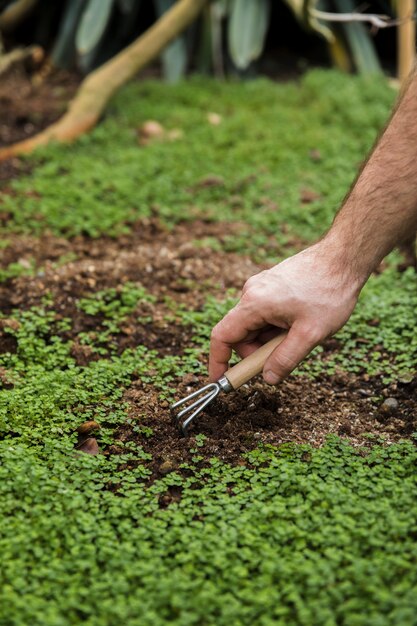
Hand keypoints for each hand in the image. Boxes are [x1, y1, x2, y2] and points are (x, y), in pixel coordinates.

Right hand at [209, 240, 362, 383]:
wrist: (343, 258)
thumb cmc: (329, 292)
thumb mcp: (310, 334)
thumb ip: (286, 359)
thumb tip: (268, 378)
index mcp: (254, 303)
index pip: (222, 337)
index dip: (218, 361)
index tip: (220, 381)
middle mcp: (251, 292)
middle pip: (240, 333)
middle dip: (258, 351)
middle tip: (285, 355)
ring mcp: (260, 286)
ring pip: (255, 325)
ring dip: (271, 337)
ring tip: (301, 332)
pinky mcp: (271, 284)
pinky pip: (265, 313)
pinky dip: (277, 325)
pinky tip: (300, 321)